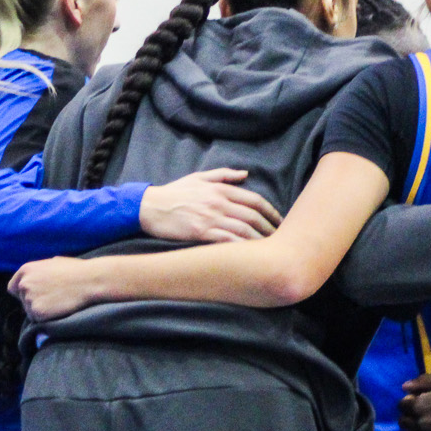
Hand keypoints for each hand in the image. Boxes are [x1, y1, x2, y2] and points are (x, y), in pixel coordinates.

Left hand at [8, 257, 100, 321]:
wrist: (89, 281)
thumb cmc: (77, 271)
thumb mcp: (54, 263)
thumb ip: (40, 271)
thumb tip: (38, 276)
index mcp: (26, 269)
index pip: (13, 287)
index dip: (22, 293)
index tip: (34, 296)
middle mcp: (24, 284)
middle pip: (22, 300)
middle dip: (35, 301)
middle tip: (53, 299)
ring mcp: (29, 298)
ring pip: (30, 311)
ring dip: (42, 310)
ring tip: (59, 302)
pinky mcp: (37, 312)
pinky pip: (38, 320)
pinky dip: (47, 318)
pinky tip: (59, 309)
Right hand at [139, 169, 283, 243]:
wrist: (150, 206)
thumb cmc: (174, 192)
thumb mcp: (199, 177)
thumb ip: (224, 175)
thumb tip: (246, 174)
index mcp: (220, 189)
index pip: (255, 200)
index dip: (271, 211)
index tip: (280, 221)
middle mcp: (219, 203)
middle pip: (253, 217)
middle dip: (270, 228)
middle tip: (281, 238)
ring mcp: (211, 218)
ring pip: (244, 230)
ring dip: (260, 241)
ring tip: (270, 250)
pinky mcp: (201, 233)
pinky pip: (227, 241)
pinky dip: (242, 248)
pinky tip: (251, 256)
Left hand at [399, 373, 430, 430]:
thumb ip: (421, 382)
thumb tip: (404, 387)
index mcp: (419, 405)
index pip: (401, 405)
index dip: (408, 401)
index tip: (417, 400)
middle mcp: (421, 423)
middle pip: (403, 422)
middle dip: (409, 415)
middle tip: (420, 412)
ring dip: (414, 429)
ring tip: (425, 423)